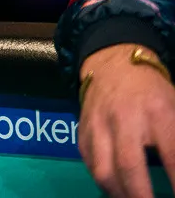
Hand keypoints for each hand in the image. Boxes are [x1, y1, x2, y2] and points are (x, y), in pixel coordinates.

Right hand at [78, 44, 174, 197]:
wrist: (113, 64)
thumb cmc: (153, 92)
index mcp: (158, 113)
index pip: (172, 156)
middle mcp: (125, 119)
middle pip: (130, 167)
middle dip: (141, 197)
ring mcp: (99, 124)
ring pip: (103, 170)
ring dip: (119, 194)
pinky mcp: (82, 130)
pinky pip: (89, 163)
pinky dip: (103, 181)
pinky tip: (116, 188)